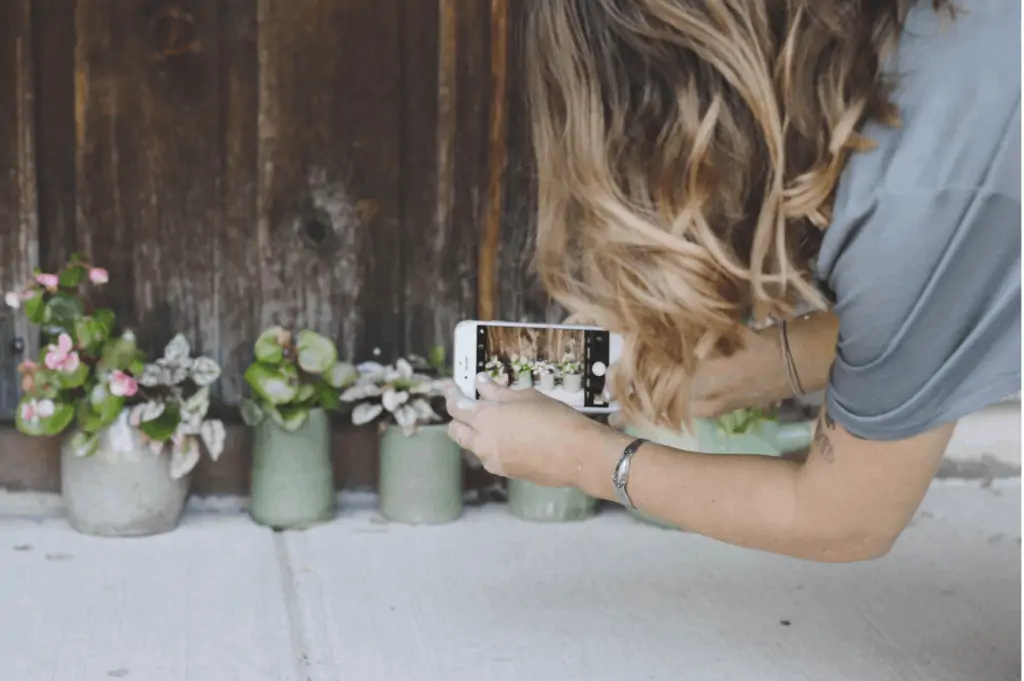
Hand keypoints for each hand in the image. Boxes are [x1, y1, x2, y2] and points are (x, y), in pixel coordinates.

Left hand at [444, 373, 612, 487]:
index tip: (451, 387)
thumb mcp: (527, 397)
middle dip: (457, 418)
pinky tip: (511, 438)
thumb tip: (481, 383)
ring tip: (496, 421)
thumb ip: (499, 392)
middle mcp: (482, 443)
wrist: (578, 455)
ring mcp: (493, 461)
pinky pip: (491, 457)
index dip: (451, 394)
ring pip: (473, 446)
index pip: (455, 406)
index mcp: (485, 418)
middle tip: (467, 405)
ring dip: (476, 433)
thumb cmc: (556, 419)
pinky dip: (493, 446)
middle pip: (455, 431)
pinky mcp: (507, 473)